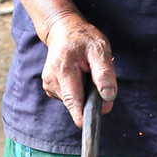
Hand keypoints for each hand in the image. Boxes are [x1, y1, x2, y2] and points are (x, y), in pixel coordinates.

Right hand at [41, 11, 116, 126]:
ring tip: (85, 73)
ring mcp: (49, 85)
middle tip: (96, 79)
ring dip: (84, 93)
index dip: (81, 115)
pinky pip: (70, 98)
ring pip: (74, 102)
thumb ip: (104, 74)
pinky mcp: (51, 89)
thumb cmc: (83, 38)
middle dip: (90, 99)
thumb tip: (108, 98)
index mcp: (63, 69)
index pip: (72, 99)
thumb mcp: (100, 49)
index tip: (86, 127)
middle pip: (75, 103)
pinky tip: (78, 77)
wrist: (62, 30)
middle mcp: (51, 80)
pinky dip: (78, 92)